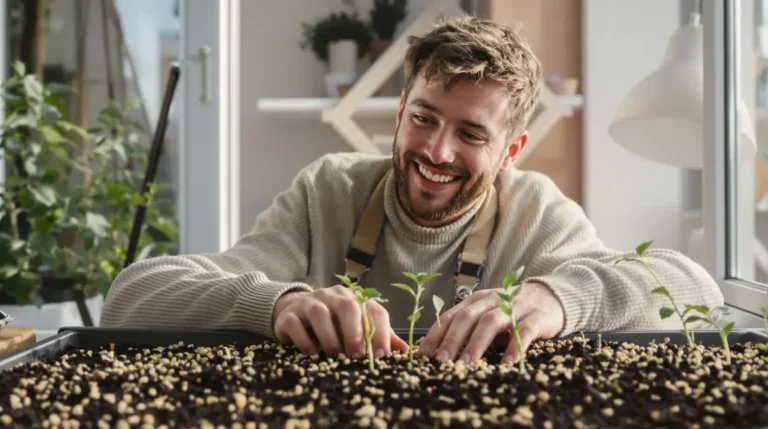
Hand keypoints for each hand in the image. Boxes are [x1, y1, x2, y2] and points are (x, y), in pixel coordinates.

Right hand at [272, 285, 408, 357]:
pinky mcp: (288, 315)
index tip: (382, 355)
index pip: (372, 309)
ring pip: (320, 313)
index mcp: (353, 298)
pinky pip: (295, 325)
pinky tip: (312, 353)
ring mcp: (308, 303)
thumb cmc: (331, 321)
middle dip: (354, 332)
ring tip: (334, 354)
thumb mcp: (355, 325)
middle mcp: (332, 296)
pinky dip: (305, 341)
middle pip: (347, 305)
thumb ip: (378, 335)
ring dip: (330, 337)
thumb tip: (405, 351)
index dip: (381, 331)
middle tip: (356, 354)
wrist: (292, 310)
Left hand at [417, 282, 564, 363]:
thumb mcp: (487, 315)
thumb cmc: (512, 311)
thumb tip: (440, 353)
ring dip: (476, 343)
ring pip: (491, 322)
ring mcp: (514, 307)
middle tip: (442, 360)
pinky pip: (523, 331)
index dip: (436, 333)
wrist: (550, 297)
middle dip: (452, 339)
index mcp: (476, 300)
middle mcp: (492, 301)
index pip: (451, 315)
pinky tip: (506, 363)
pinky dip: (514, 347)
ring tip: (467, 363)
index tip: (423, 353)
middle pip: (467, 317)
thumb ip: (468, 329)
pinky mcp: (536, 317)